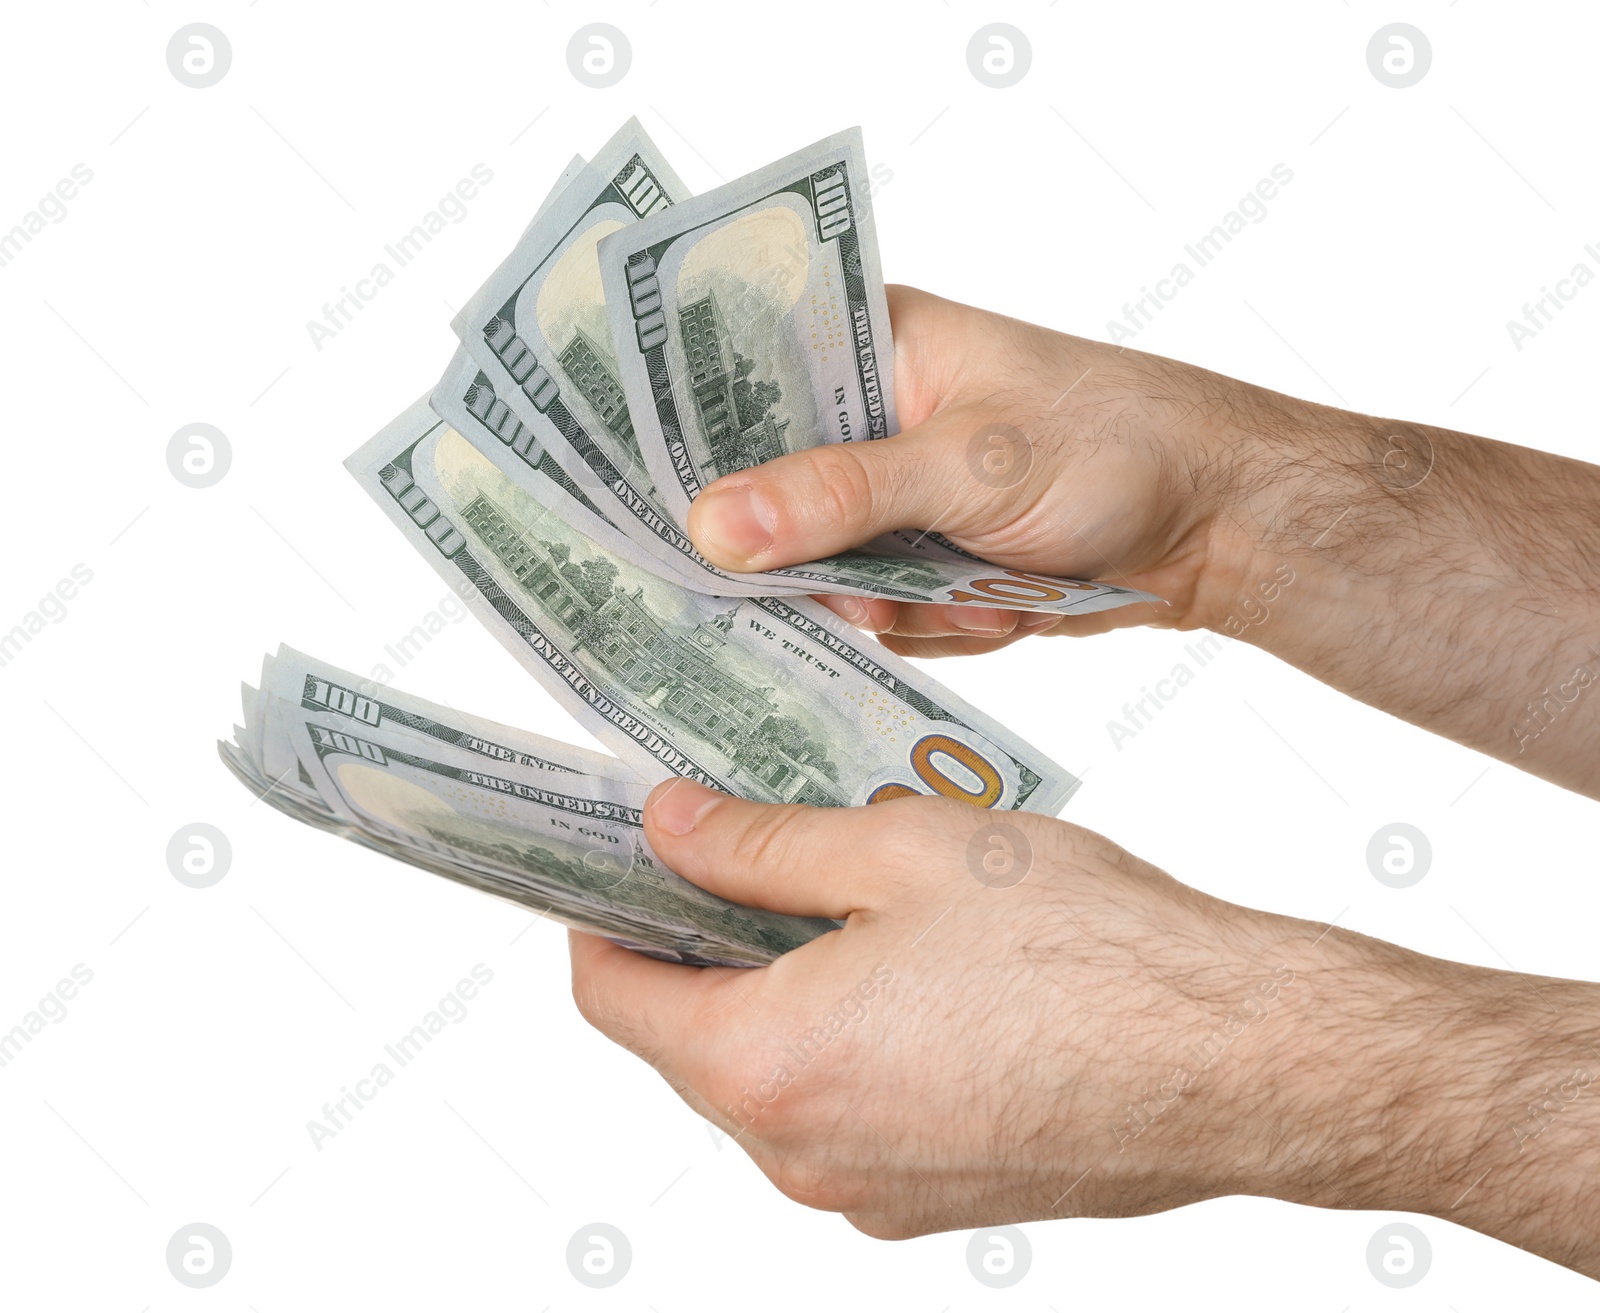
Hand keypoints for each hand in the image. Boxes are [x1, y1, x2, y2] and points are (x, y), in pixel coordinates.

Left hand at [570, 781, 1599, 1268]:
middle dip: (694, 949)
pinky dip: (843, 1046)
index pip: (613, 995)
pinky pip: (846, 1118)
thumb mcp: (898, 849)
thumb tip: (668, 825)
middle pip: (688, 1043)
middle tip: (737, 853)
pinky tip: (910, 973)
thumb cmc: (1085, 949)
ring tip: (841, 900)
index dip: (601, 915)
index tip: (617, 860)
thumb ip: (758, 844)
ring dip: (776, 995)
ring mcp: (869, 1194)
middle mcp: (801, 1155)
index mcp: (768, 1063)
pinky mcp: (934, 1201)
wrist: (1238, 1059)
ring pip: (770, 1082)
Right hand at [686, 285, 1296, 656]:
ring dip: (900, 603)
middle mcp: (867, 419)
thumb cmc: (1111, 444)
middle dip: (821, 560)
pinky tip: (1003, 604)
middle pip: (765, 499)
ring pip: (822, 574)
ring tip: (984, 587)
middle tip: (868, 583)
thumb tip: (713, 528)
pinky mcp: (924, 562)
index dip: (690, 444)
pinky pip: (880, 614)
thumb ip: (840, 494)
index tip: (663, 510)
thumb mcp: (970, 463)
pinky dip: (939, 625)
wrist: (1215, 523)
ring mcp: (895, 498)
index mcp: (867, 344)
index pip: (735, 382)